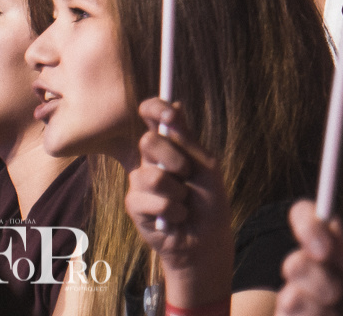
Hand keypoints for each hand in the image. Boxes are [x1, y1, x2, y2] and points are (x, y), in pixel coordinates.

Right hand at [127, 99, 233, 298]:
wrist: (205, 238)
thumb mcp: (205, 166)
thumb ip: (187, 140)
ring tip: (184, 202)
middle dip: (174, 157)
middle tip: (187, 174)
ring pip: (150, 174)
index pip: (153, 118)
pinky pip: (149, 200)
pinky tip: (176, 218)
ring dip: (177, 190)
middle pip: (148, 141)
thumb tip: (175, 104)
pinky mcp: (133, 205)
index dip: (155, 108)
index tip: (168, 114)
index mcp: (171, 146)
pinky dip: (172, 210)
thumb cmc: (209, 201)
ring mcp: (139, 183)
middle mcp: (151, 160)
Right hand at [275, 202, 342, 315]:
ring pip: (288, 294)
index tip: (324, 248)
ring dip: (318, 305)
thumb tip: (329, 225)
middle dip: (317, 278)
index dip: (306, 223)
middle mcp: (313, 276)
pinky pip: (286, 314)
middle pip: (293, 261)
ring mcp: (298, 304)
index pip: (308, 220)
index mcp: (337, 255)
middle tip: (337, 294)